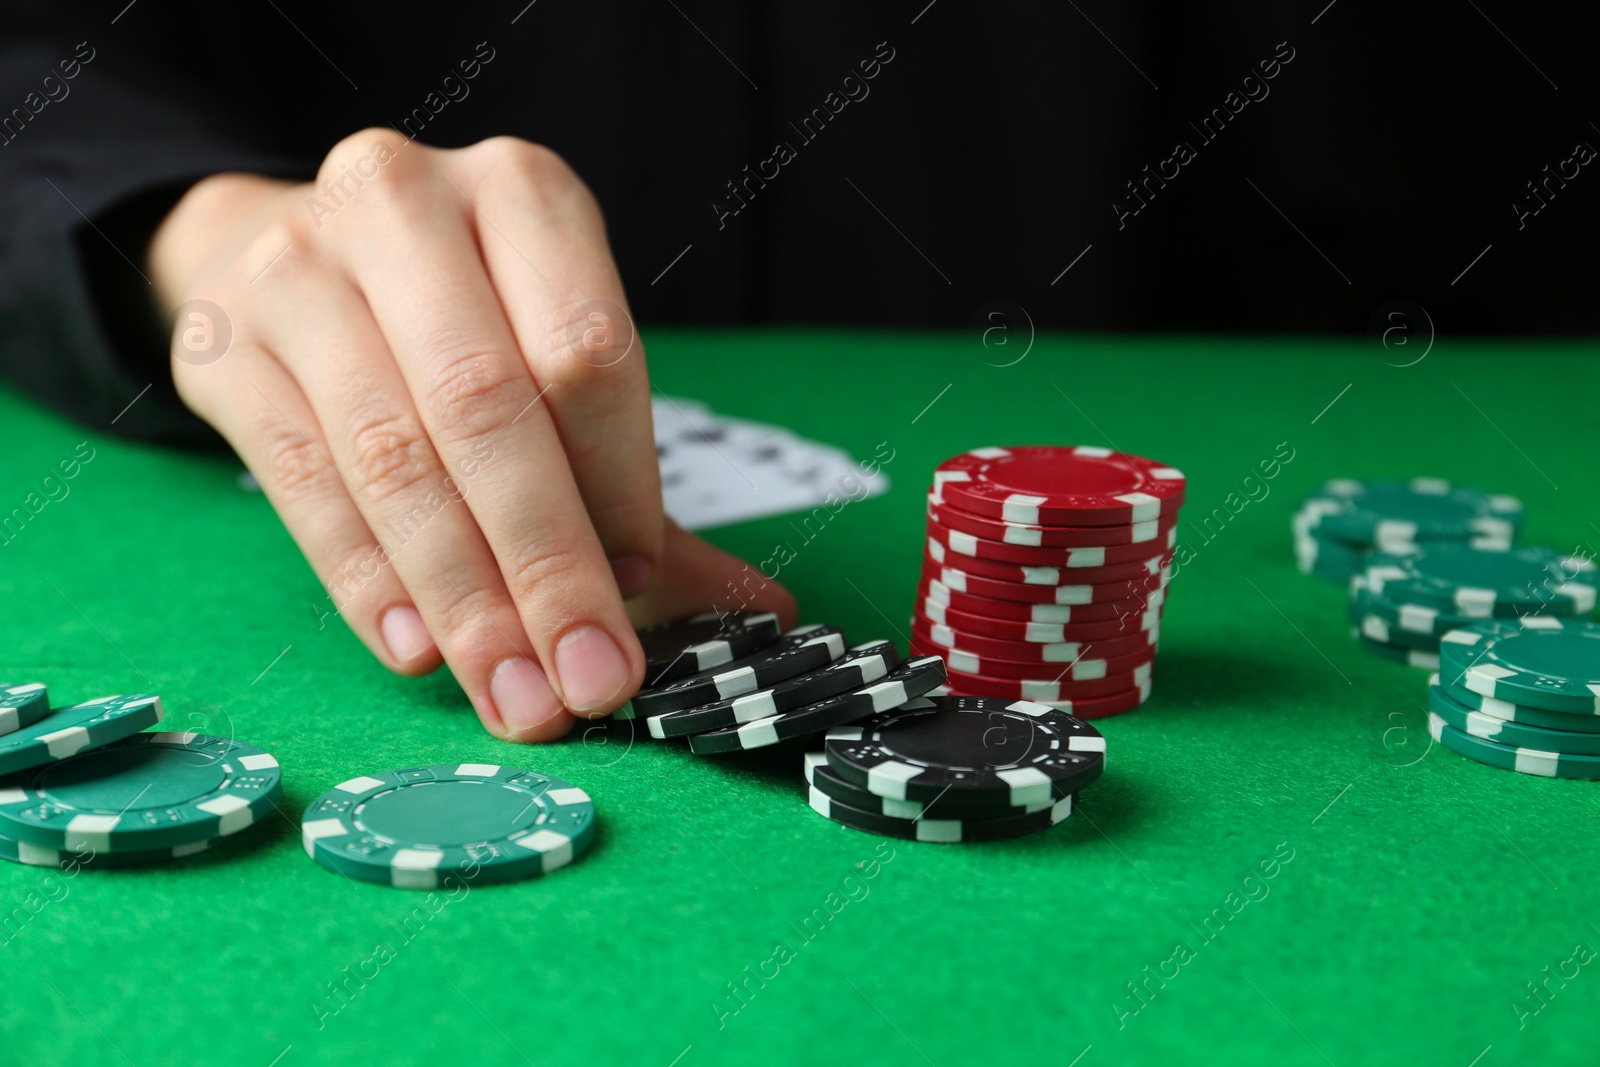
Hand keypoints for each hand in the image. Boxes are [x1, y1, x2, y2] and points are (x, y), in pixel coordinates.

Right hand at [150, 131, 793, 741]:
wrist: (281, 254)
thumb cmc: (459, 323)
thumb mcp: (551, 355)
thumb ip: (637, 484)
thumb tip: (764, 612)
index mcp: (521, 192)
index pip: (585, 350)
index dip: (617, 484)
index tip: (640, 590)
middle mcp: (402, 203)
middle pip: (485, 406)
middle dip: (545, 564)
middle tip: (588, 680)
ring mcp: (295, 265)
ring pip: (390, 456)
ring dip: (463, 600)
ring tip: (515, 695)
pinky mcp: (220, 342)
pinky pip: (301, 485)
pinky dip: (368, 582)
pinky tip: (421, 650)